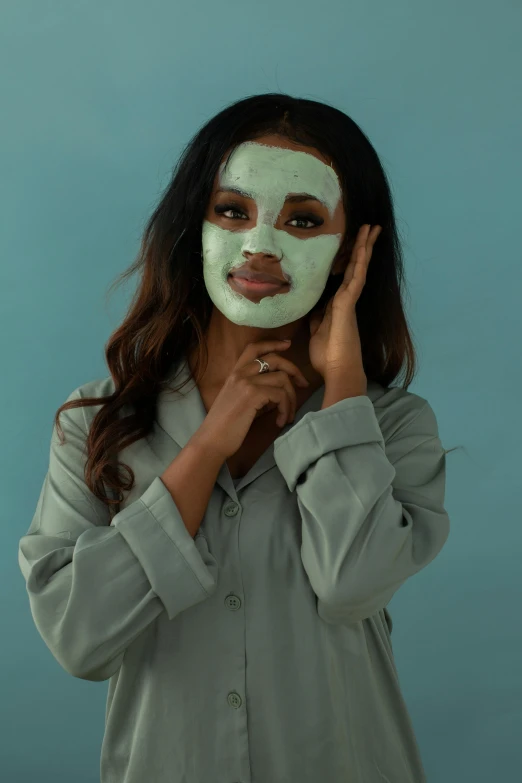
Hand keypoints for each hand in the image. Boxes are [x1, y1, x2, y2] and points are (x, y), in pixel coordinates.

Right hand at [194, 339, 309, 460]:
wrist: (211, 441)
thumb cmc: (225, 427)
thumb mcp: (239, 402)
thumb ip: (255, 391)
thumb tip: (278, 390)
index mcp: (234, 373)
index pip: (254, 348)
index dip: (273, 343)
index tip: (288, 344)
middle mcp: (240, 373)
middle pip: (275, 359)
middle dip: (294, 370)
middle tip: (303, 384)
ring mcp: (246, 382)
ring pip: (282, 379)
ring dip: (291, 398)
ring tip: (288, 415)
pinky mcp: (253, 394)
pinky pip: (281, 395)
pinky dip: (286, 409)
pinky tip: (280, 421)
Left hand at [308, 223, 381, 383]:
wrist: (338, 371)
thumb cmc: (328, 356)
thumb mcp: (316, 332)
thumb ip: (317, 317)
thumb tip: (313, 307)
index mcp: (339, 305)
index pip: (345, 277)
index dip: (349, 260)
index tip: (353, 245)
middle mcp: (347, 300)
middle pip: (355, 267)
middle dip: (361, 247)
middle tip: (369, 228)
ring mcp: (349, 301)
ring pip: (358, 268)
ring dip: (364, 247)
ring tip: (371, 228)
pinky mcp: (348, 304)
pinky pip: (356, 277)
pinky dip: (360, 261)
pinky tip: (364, 246)